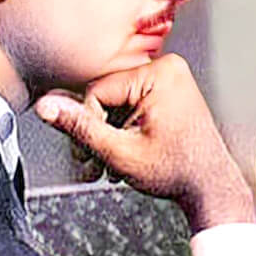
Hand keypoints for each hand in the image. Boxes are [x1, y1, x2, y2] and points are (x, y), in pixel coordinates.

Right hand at [34, 54, 253, 231]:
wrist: (210, 187)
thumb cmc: (177, 171)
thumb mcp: (120, 151)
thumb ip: (80, 127)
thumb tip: (45, 106)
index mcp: (159, 74)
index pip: (96, 92)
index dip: (90, 126)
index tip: (93, 153)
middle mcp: (167, 69)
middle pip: (105, 98)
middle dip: (96, 133)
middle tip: (93, 165)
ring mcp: (170, 80)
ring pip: (115, 105)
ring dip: (107, 136)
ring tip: (108, 166)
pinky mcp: (168, 92)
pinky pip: (131, 106)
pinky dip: (122, 131)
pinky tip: (123, 154)